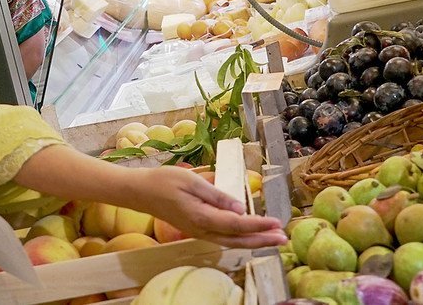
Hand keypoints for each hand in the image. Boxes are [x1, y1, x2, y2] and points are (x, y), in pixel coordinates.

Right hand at [131, 167, 285, 248]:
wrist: (140, 192)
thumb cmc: (164, 181)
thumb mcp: (191, 181)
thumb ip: (216, 194)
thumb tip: (239, 206)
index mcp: (201, 216)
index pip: (236, 224)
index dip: (258, 224)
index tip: (277, 222)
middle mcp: (201, 229)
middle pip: (238, 240)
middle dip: (262, 240)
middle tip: (283, 239)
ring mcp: (198, 232)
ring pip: (231, 242)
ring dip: (254, 242)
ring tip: (273, 240)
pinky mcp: (196, 230)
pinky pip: (223, 238)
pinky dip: (241, 239)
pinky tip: (251, 236)